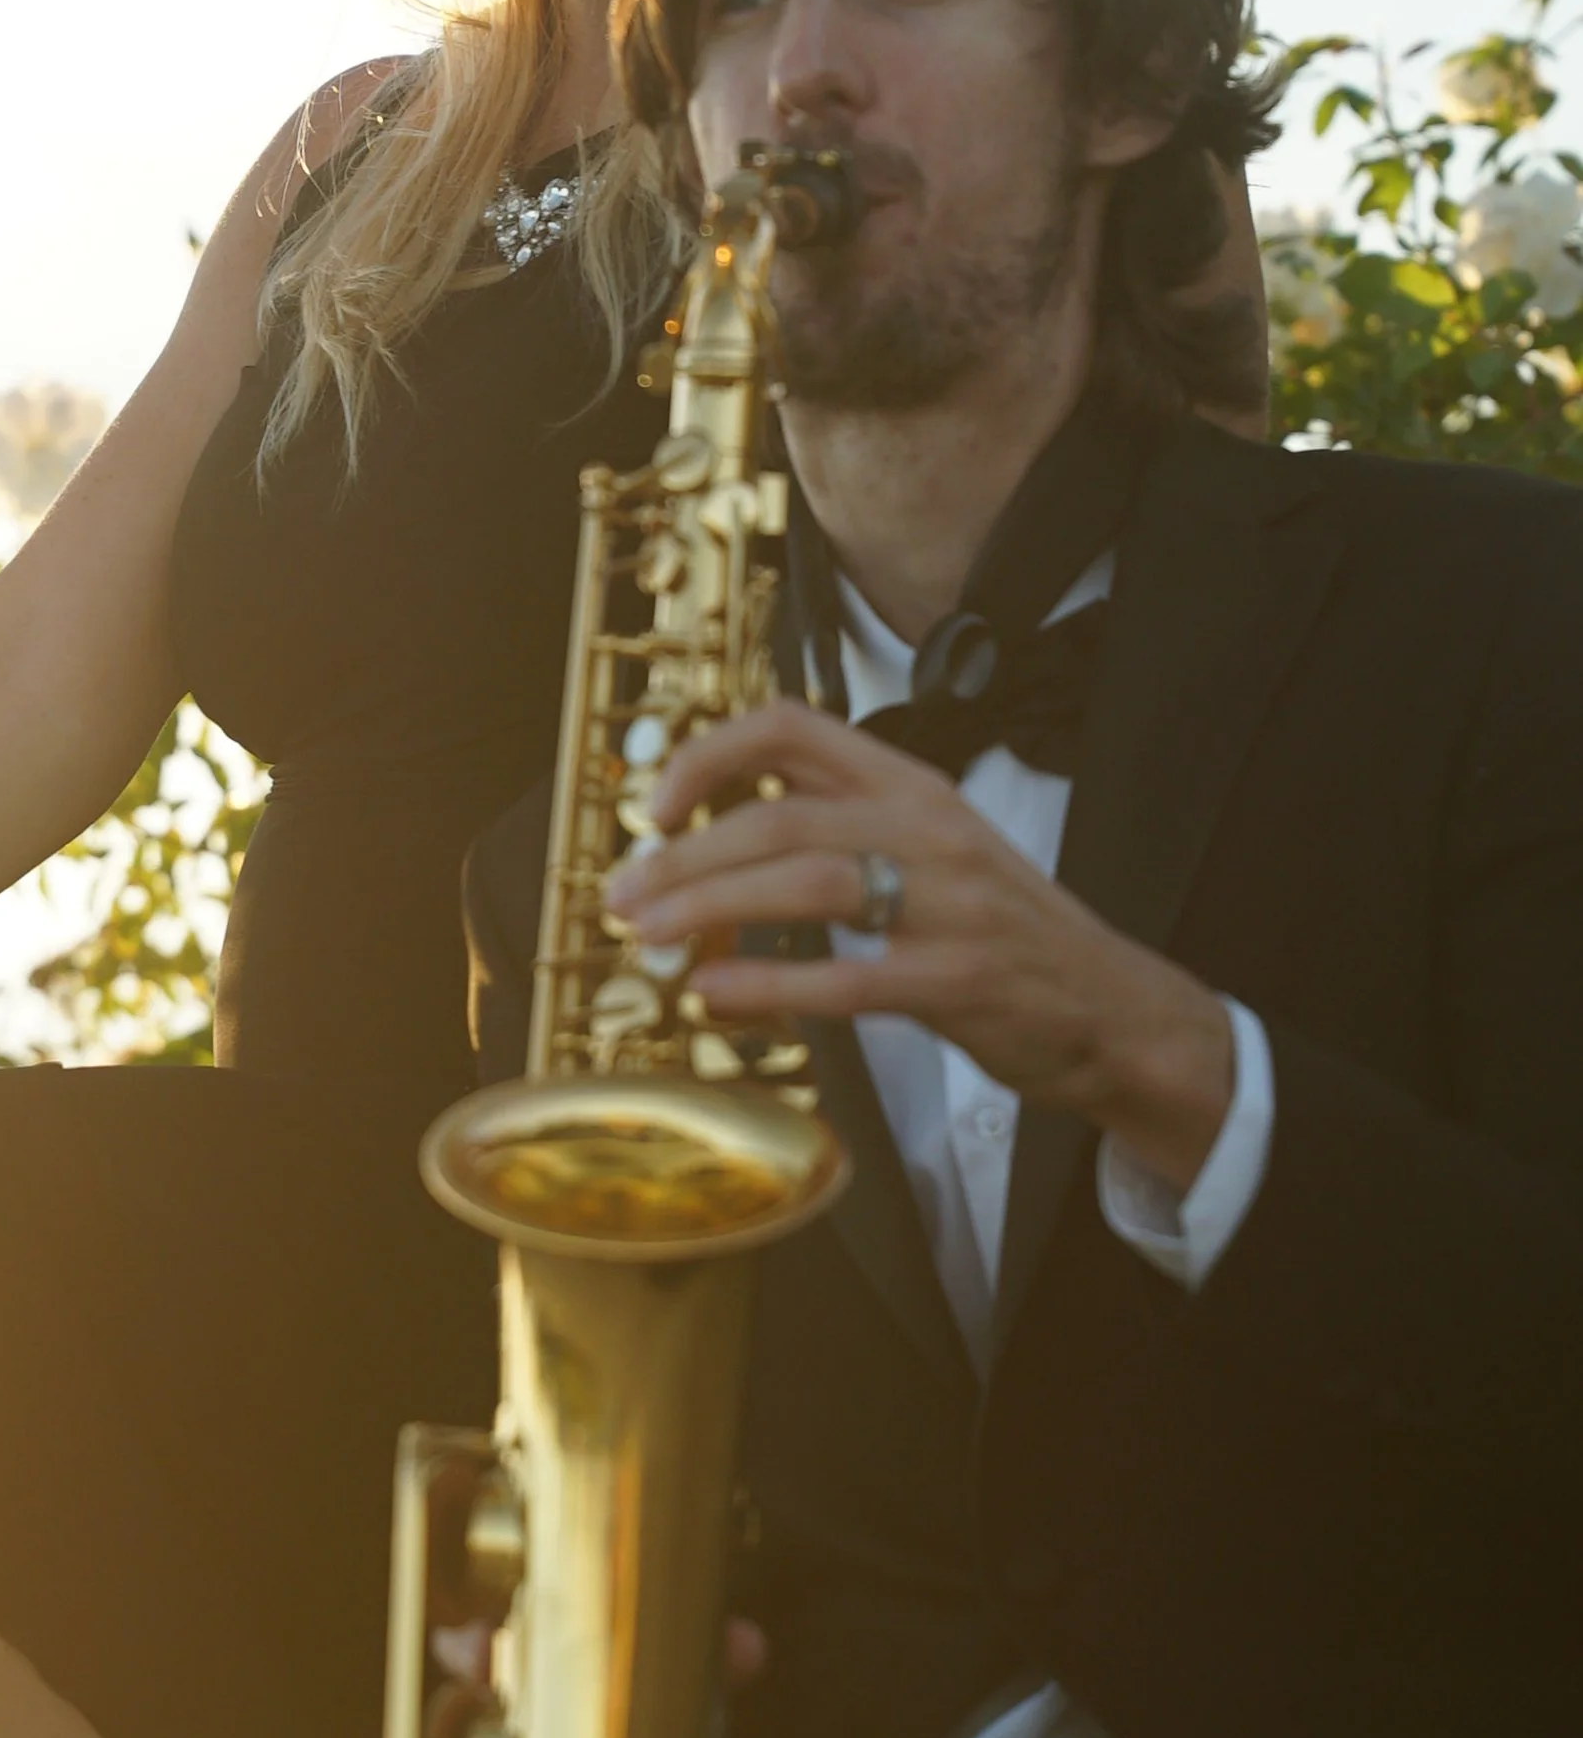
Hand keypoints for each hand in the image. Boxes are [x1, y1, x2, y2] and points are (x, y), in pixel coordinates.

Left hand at [604, 700, 1234, 1194]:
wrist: (1115, 1010)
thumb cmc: (1006, 936)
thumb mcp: (932, 854)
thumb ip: (840, 836)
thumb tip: (717, 849)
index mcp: (915, 788)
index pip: (796, 728)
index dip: (708, 755)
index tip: (654, 807)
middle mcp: (930, 831)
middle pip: (781, 818)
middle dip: (685, 857)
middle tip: (623, 896)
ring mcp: (950, 904)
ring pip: (807, 882)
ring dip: (711, 907)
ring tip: (648, 936)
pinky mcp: (960, 981)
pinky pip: (847, 976)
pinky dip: (769, 983)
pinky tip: (714, 994)